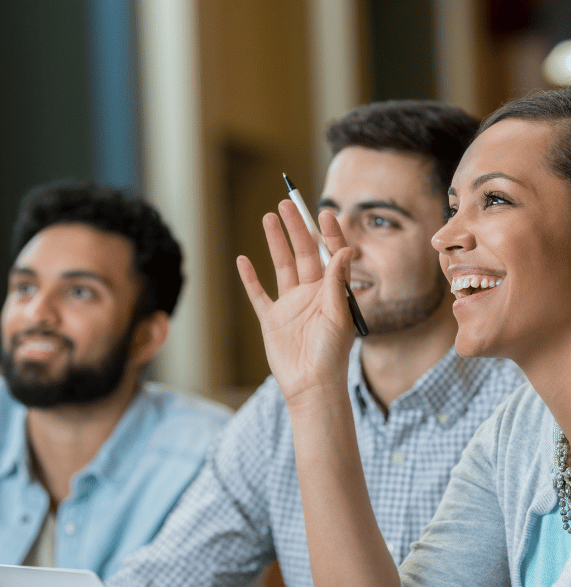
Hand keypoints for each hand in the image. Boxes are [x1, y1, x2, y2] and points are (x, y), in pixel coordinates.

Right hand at [237, 200, 355, 406]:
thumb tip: (345, 249)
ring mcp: (290, 305)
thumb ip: (338, 282)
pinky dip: (250, 278)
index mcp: (331, 292)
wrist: (311, 386)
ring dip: (275, 242)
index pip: (330, 255)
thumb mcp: (338, 315)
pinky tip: (243, 260)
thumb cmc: (331, 354)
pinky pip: (258, 294)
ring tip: (268, 217)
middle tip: (288, 203)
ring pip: (281, 266)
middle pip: (303, 253)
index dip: (328, 233)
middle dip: (297, 228)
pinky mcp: (271, 319)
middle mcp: (311, 293)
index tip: (323, 212)